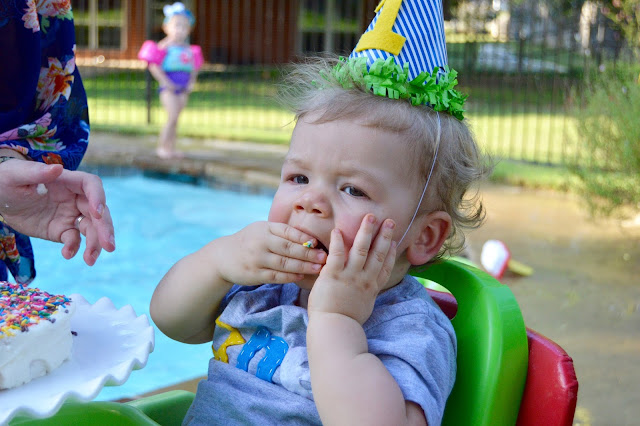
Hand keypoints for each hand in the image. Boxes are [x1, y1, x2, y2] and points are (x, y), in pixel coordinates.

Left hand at [0, 160, 114, 265]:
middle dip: (105, 228)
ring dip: (95, 243)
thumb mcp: (15, 174)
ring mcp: (70, 215)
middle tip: (109, 246)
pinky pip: (73, 240)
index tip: (98, 213)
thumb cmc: (6, 180)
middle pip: (98, 211)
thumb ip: (35, 172)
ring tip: (90, 259)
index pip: (91, 185)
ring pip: (91, 229)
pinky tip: (67, 254)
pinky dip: (73, 248)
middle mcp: (75, 198)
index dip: (98, 197)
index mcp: (67, 181)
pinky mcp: (62, 231)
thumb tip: (58, 169)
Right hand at [215, 221, 326, 285]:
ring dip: (303, 266)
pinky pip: (276, 276)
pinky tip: (301, 276)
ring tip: (318, 268)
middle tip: (324, 257)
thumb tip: (308, 239)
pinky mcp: (254, 274)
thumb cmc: (249, 242)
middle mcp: (261, 242)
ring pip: (284, 263)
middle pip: (289, 248)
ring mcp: (257, 259)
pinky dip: (290, 277)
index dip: (304, 237)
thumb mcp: (261, 230)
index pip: (288, 231)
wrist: (223, 257)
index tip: (318, 243)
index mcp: (265, 228)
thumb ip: (280, 233)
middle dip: (309, 253)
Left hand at [308, 215, 396, 324]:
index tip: (394, 241)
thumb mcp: (363, 308)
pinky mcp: (334, 275)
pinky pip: (338, 254)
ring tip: (370, 217)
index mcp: (372, 288)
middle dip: (384, 236)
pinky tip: (338, 230)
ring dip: (366, 232)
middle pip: (378, 254)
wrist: (334, 328)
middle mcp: (364, 280)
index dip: (391, 253)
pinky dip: (338, 241)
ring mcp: (350, 276)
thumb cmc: (345, 322)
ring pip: (361, 249)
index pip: (385, 267)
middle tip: (389, 221)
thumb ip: (365, 296)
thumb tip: (366, 292)